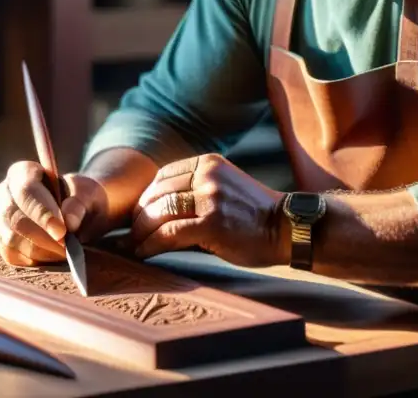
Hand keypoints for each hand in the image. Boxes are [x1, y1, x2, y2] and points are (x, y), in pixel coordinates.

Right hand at [0, 161, 108, 266]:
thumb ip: (80, 203)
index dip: (41, 212)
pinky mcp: (1, 240)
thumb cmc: (81, 198)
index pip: (25, 190)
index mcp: (22, 172)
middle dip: (41, 236)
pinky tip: (52, 256)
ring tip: (65, 252)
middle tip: (66, 248)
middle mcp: (4, 193)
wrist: (78, 213)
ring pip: (11, 238)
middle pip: (13, 216)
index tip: (61, 231)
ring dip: (40, 250)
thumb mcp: (89, 194)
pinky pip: (11, 255)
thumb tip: (69, 221)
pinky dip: (33, 260)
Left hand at [130, 153, 287, 266]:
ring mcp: (210, 198)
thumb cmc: (254, 214)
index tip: (139, 216)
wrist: (287, 228)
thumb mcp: (224, 186)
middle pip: (157, 194)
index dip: (146, 198)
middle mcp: (207, 175)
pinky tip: (144, 253)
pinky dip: (151, 245)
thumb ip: (195, 188)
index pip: (163, 176)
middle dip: (139, 216)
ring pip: (159, 213)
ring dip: (140, 232)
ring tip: (135, 245)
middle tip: (130, 234)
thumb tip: (155, 207)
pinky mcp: (211, 224)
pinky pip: (169, 234)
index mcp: (208, 163)